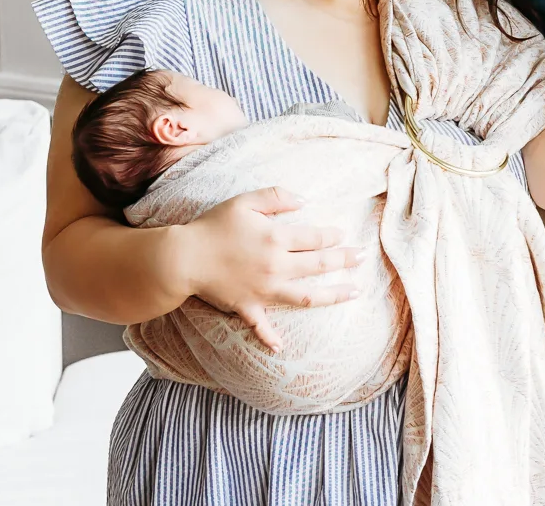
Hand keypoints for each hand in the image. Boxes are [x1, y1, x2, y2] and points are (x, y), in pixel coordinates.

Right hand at [178, 187, 363, 351]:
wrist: (183, 258)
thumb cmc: (212, 226)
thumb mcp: (244, 201)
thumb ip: (276, 197)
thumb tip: (305, 201)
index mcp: (276, 238)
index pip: (315, 238)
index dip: (333, 236)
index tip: (344, 235)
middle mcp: (276, 266)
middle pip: (318, 265)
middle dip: (344, 260)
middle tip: (362, 258)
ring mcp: (264, 291)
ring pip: (307, 296)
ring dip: (333, 295)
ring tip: (353, 292)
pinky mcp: (248, 308)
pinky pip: (263, 327)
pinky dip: (272, 338)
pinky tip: (282, 347)